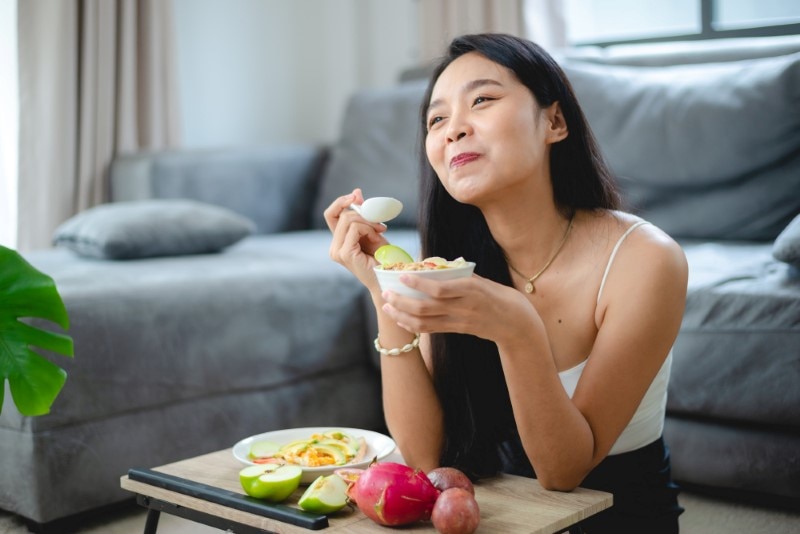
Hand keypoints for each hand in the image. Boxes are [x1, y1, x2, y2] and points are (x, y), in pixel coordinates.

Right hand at [324, 189, 389, 289]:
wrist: (389, 278)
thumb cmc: (382, 257)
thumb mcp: (372, 230)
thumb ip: (363, 214)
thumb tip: (356, 191)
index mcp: (338, 242)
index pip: (331, 214)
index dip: (342, 201)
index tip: (357, 196)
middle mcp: (334, 247)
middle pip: (342, 214)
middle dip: (363, 214)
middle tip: (380, 224)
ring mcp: (337, 251)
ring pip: (349, 219)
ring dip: (369, 222)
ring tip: (380, 233)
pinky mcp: (344, 254)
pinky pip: (355, 228)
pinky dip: (369, 228)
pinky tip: (378, 237)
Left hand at [379, 273, 538, 344]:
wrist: (518, 324)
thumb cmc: (500, 296)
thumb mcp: (483, 281)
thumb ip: (459, 275)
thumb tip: (434, 266)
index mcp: (471, 290)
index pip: (440, 289)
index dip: (418, 284)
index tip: (402, 275)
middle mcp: (463, 308)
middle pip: (425, 308)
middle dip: (402, 302)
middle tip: (386, 293)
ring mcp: (459, 322)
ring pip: (424, 322)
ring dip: (402, 315)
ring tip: (387, 307)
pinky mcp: (458, 331)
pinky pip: (430, 330)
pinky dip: (412, 325)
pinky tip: (401, 319)